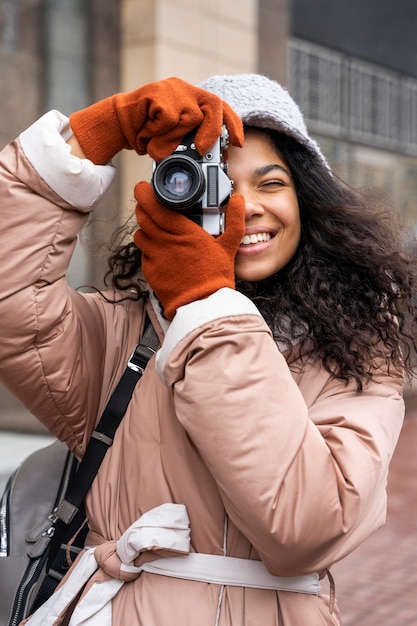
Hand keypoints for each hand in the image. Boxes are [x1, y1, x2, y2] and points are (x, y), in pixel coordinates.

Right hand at [69, 77, 242, 164]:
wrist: (119, 122)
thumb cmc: (149, 133)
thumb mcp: (176, 138)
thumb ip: (193, 140)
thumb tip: (210, 157)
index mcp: (193, 99)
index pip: (221, 107)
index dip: (233, 124)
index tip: (238, 143)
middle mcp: (186, 90)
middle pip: (213, 105)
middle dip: (212, 131)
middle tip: (201, 149)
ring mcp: (173, 89)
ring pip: (190, 116)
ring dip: (175, 138)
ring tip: (158, 142)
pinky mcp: (158, 92)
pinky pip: (170, 119)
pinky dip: (161, 134)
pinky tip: (149, 132)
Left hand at [133, 182, 245, 319]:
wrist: (202, 305)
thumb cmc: (215, 277)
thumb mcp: (229, 246)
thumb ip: (234, 221)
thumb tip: (239, 200)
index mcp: (185, 232)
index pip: (155, 207)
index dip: (145, 194)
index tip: (144, 188)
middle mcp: (166, 242)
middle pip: (143, 217)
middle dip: (143, 208)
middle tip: (149, 205)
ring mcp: (156, 257)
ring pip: (140, 234)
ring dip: (145, 229)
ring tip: (155, 230)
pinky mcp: (150, 271)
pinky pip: (143, 254)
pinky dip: (148, 249)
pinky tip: (160, 252)